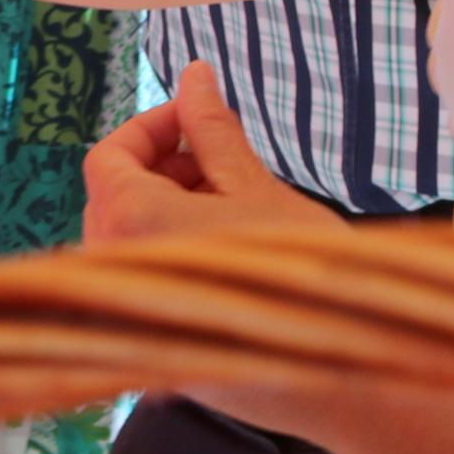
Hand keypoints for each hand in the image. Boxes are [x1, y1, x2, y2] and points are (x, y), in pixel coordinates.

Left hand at [81, 59, 358, 435]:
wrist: (346, 378)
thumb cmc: (306, 278)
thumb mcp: (256, 188)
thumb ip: (212, 131)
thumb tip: (192, 76)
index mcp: (131, 225)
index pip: (107, 158)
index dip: (149, 129)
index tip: (193, 117)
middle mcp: (117, 274)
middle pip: (112, 198)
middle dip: (162, 168)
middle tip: (219, 161)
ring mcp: (136, 318)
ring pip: (128, 241)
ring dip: (169, 210)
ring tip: (234, 206)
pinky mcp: (158, 351)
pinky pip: (148, 284)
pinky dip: (175, 254)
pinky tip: (232, 251)